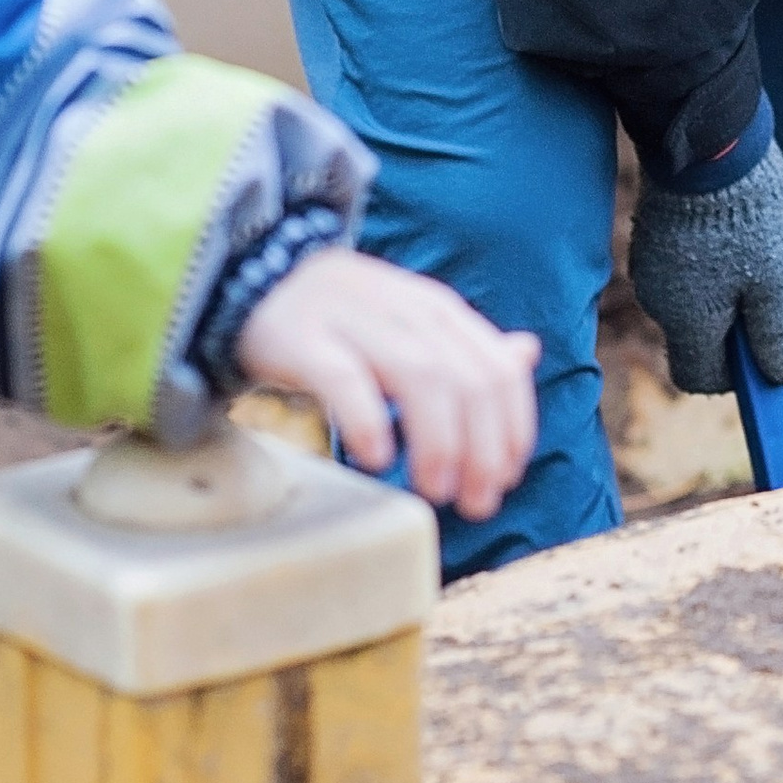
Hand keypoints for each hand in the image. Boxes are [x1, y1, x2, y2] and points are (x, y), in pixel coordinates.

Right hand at [235, 249, 540, 519]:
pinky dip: (370, 420)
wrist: (255, 278)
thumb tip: (526, 354)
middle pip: (466, 380)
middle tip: (474, 503)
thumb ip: (467, 347)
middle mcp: (406, 311)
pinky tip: (378, 460)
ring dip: (438, 442)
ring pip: (420, 376)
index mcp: (440, 311)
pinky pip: (345, 379)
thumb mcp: (413, 325)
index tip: (505, 480)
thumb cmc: (345, 319)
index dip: (512, 429)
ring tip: (435, 490)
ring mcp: (356, 321)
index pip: (499, 370)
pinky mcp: (304, 340)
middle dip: (481, 449)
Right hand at [630, 132, 782, 395]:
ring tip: (754, 248)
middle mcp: (659, 300)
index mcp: (686, 320)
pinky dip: (709, 264)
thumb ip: (774, 334)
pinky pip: (683, 269)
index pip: (700, 377)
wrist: (706, 140)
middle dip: (735, 328)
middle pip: (697, 338)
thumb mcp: (774, 279)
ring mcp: (651, 265)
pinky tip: (733, 229)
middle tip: (770, 290)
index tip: (766, 353)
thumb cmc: (745, 214)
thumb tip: (782, 378)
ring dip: (725, 292)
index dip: (736, 376)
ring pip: (692, 301)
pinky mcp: (653, 234)